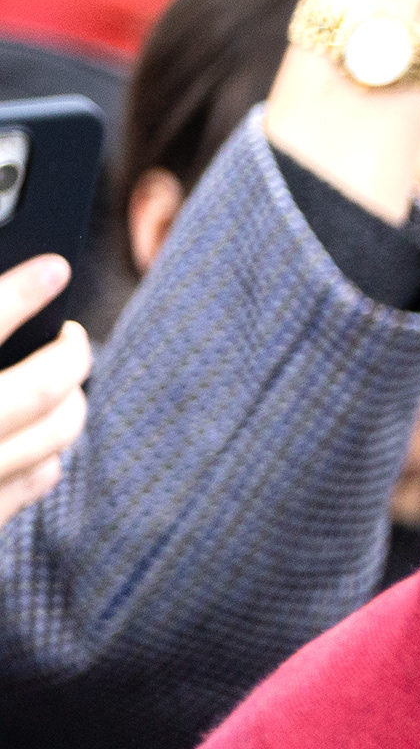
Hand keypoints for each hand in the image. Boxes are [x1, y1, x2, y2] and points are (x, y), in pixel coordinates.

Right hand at [0, 256, 87, 519]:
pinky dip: (47, 453)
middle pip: (42, 390)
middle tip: (71, 340)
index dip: (22, 291)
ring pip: (53, 440)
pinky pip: (37, 480)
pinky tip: (41, 438)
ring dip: (68, 406)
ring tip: (62, 385)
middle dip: (69, 358)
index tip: (55, 269)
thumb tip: (19, 300)